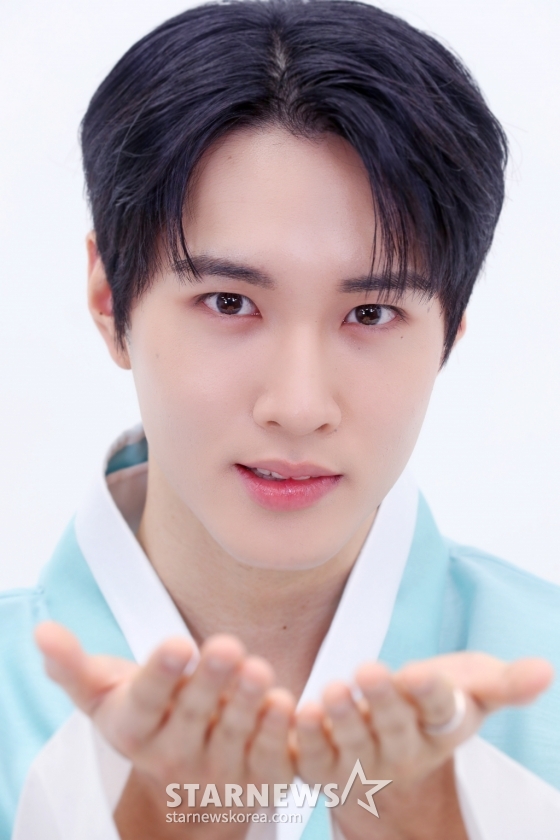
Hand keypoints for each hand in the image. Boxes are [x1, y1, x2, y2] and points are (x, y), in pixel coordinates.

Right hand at [35, 622, 295, 838]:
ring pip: (235, 735)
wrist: (185, 788)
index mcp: (137, 729)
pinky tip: (285, 703)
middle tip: (227, 646)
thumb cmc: (149, 719)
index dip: (161, 674)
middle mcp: (175, 755)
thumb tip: (42, 632)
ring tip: (258, 669)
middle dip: (211, 681)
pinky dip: (278, 733)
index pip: (146, 700)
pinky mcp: (258, 780)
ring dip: (248, 702)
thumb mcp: (106, 697)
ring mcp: (219, 772)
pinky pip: (270, 757)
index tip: (177, 644)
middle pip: (194, 715)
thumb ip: (74, 666)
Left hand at [295, 653, 552, 839]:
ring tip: (331, 691)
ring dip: (341, 720)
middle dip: (382, 702)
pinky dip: (304, 738)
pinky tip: (296, 712)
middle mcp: (402, 750)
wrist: (387, 740)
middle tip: (368, 671)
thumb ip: (502, 682)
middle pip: (394, 728)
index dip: (431, 693)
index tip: (421, 672)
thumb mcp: (468, 687)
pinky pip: (312, 756)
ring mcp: (361, 761)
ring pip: (352, 745)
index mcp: (440, 726)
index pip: (440, 710)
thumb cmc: (429, 704)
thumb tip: (547, 669)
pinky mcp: (323, 765)